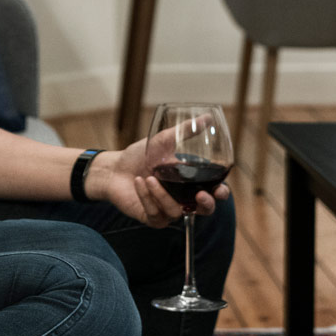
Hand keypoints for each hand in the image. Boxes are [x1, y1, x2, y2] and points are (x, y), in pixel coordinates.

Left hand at [88, 133, 229, 228]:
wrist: (114, 168)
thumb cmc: (140, 155)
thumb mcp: (163, 140)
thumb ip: (185, 131)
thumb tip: (208, 117)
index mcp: (190, 183)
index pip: (213, 192)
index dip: (220, 193)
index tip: (220, 189)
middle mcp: (182, 199)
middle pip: (204, 211)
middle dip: (206, 205)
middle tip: (200, 195)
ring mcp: (167, 211)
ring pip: (176, 211)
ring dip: (163, 194)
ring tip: (149, 177)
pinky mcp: (151, 218)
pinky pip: (156, 214)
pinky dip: (147, 197)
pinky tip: (139, 182)